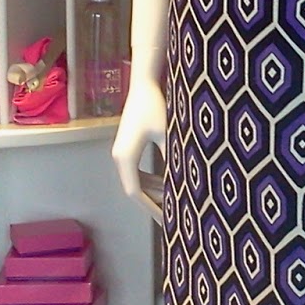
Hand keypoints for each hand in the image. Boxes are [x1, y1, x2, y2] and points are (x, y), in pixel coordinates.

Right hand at [111, 74, 166, 220]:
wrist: (144, 84)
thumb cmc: (156, 107)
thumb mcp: (168, 135)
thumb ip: (172, 160)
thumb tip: (184, 183)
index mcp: (126, 158)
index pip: (135, 193)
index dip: (151, 208)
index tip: (167, 220)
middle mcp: (120, 157)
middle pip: (135, 190)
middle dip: (154, 203)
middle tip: (173, 217)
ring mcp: (122, 152)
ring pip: (136, 181)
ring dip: (153, 191)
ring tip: (174, 203)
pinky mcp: (128, 146)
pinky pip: (137, 170)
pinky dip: (151, 180)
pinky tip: (169, 184)